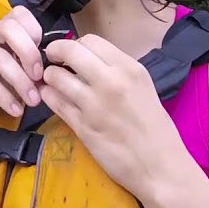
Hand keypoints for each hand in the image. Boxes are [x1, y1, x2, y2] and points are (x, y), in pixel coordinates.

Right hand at [0, 6, 44, 121]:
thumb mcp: (17, 68)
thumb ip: (31, 64)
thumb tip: (52, 72)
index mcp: (1, 28)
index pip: (19, 14)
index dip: (35, 30)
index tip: (45, 54)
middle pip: (8, 29)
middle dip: (29, 53)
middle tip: (40, 77)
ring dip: (20, 81)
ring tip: (33, 100)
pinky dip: (4, 97)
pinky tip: (16, 109)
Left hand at [39, 34, 195, 202]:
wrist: (160, 167)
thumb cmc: (155, 129)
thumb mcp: (143, 88)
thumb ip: (117, 72)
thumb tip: (88, 60)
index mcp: (129, 69)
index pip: (90, 40)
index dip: (74, 44)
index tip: (69, 53)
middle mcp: (111, 81)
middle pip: (69, 51)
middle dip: (55, 52)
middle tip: (51, 59)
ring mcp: (94, 104)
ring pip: (56, 77)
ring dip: (49, 77)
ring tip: (51, 82)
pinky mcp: (82, 127)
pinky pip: (55, 102)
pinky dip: (48, 96)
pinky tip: (50, 96)